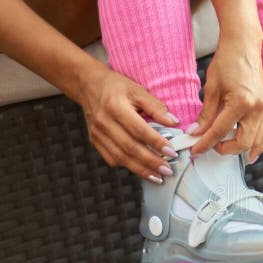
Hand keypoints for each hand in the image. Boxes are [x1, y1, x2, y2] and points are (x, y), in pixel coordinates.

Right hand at [79, 68, 180, 182]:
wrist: (88, 85)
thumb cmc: (115, 86)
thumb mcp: (137, 90)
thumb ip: (156, 107)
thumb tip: (174, 123)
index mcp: (115, 107)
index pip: (139, 130)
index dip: (156, 143)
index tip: (171, 152)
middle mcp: (104, 122)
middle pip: (129, 147)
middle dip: (150, 162)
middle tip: (168, 170)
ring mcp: (97, 133)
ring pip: (119, 157)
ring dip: (140, 170)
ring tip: (158, 177)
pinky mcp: (94, 140)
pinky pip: (110, 158)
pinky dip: (127, 166)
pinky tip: (141, 171)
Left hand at [189, 33, 262, 162]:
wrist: (243, 46)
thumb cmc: (227, 61)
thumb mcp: (211, 88)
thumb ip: (206, 114)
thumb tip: (197, 132)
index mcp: (241, 102)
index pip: (220, 131)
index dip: (205, 143)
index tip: (195, 149)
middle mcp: (256, 108)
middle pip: (243, 143)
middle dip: (225, 149)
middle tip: (210, 146)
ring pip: (257, 141)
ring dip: (242, 150)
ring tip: (226, 150)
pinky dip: (257, 143)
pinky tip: (249, 150)